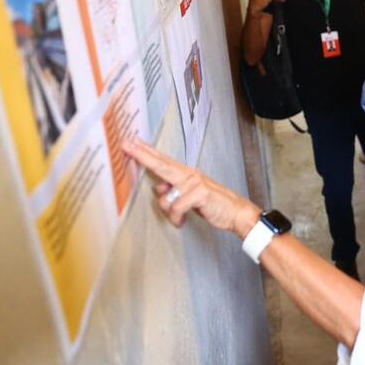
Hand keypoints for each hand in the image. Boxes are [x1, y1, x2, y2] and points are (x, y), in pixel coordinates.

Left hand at [122, 138, 259, 237]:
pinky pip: (177, 208)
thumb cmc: (216, 204)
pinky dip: (177, 218)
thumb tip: (160, 188)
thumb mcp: (191, 196)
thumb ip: (175, 190)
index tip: (132, 143)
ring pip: (166, 197)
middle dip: (143, 154)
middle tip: (127, 145)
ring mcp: (195, 183)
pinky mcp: (200, 193)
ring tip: (178, 218)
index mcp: (187, 174)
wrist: (237, 212)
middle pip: (161, 164)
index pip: (163, 161)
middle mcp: (190, 175)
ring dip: (170, 212)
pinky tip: (182, 221)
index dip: (147, 152)